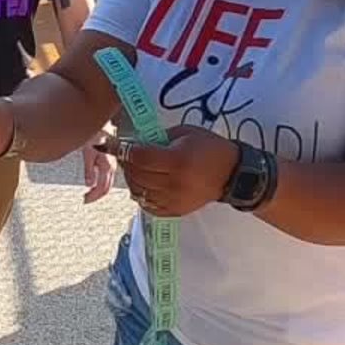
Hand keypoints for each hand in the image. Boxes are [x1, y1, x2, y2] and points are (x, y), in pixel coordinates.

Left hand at [82, 140, 116, 203]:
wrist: (101, 128)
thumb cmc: (95, 136)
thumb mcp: (88, 153)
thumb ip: (89, 170)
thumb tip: (89, 184)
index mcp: (108, 166)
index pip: (103, 188)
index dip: (94, 196)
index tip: (85, 200)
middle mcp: (112, 167)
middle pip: (106, 188)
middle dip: (96, 196)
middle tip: (85, 200)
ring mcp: (112, 165)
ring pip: (107, 184)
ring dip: (98, 191)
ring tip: (88, 194)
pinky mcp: (110, 163)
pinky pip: (107, 178)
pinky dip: (100, 184)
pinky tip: (93, 184)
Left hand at [97, 124, 238, 218]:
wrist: (233, 175)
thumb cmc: (209, 148)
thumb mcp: (185, 133)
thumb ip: (158, 137)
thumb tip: (132, 141)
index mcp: (177, 161)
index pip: (139, 156)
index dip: (121, 149)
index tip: (110, 143)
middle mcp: (173, 184)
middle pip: (136, 174)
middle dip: (125, 162)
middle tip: (123, 153)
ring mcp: (173, 200)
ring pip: (138, 191)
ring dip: (130, 178)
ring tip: (134, 167)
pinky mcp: (175, 211)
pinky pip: (147, 205)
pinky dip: (140, 193)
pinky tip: (143, 183)